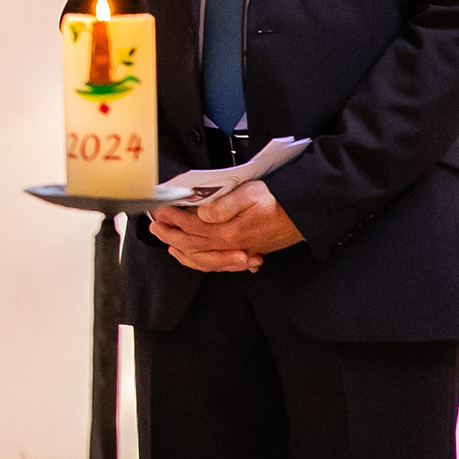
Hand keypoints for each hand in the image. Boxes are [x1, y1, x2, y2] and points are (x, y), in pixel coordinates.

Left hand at [150, 180, 300, 272]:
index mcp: (229, 231)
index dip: (174, 218)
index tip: (161, 210)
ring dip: (180, 249)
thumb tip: (202, 213)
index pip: (192, 226)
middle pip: (192, 243)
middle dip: (170, 234)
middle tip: (155, 226)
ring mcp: (237, 252)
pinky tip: (189, 256)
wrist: (303, 215)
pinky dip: (196, 261)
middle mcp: (231, 245)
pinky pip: (213, 264)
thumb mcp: (251, 194)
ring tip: (166, 241)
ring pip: (200, 258)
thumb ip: (224, 205)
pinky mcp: (244, 254)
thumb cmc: (278, 202)